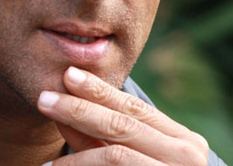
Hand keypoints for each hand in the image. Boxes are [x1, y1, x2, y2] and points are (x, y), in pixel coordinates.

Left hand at [37, 67, 208, 164]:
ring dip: (75, 151)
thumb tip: (62, 111)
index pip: (135, 108)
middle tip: (45, 98)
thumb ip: (100, 139)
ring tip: (47, 156)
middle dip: (79, 109)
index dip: (100, 90)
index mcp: (184, 141)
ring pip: (115, 154)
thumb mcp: (134, 159)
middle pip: (123, 124)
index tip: (67, 76)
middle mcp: (187, 157)